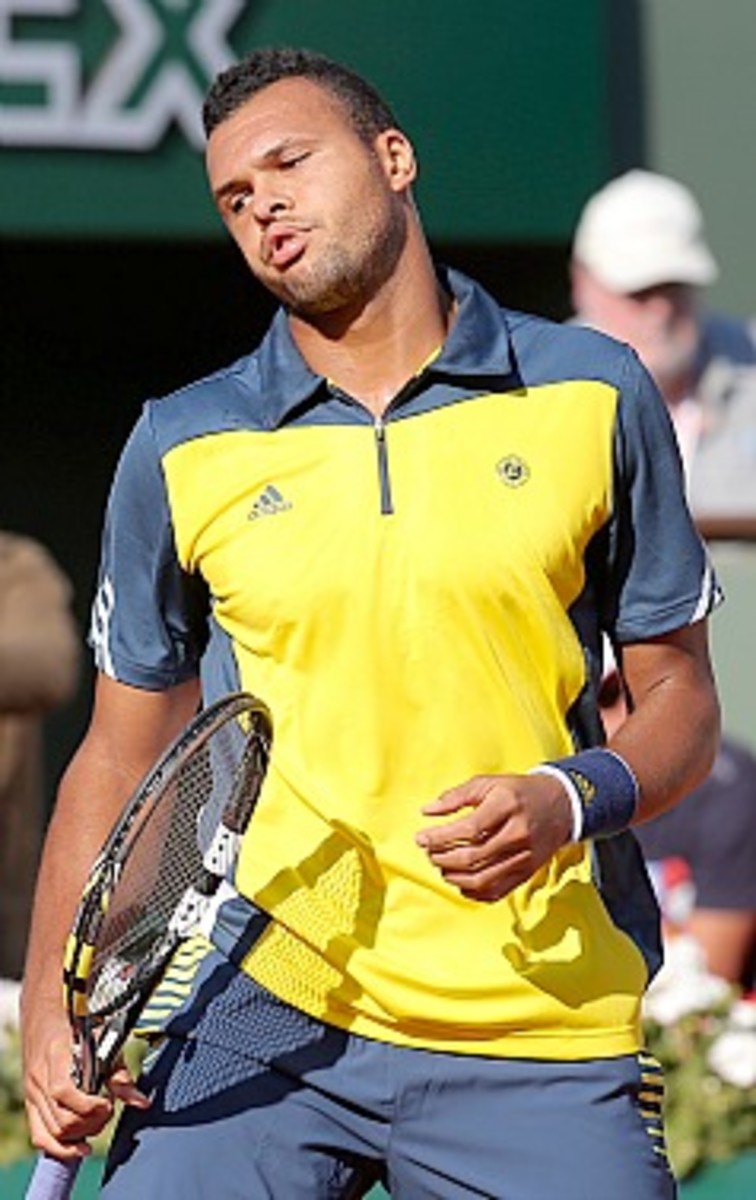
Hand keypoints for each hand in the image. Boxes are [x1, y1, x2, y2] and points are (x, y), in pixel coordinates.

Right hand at [23, 1005, 148, 1159]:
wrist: (47, 1012)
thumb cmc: (79, 1026)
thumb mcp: (103, 1043)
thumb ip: (121, 1075)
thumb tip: (142, 1103)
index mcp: (56, 1057)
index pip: (64, 1092)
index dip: (89, 1107)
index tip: (108, 1103)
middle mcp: (40, 1078)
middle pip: (62, 1120)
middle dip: (90, 1123)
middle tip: (107, 1110)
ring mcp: (33, 1092)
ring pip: (52, 1132)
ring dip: (79, 1135)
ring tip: (96, 1121)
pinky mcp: (31, 1102)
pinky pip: (40, 1136)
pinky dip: (59, 1149)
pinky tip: (79, 1148)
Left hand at [415, 772, 573, 901]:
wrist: (561, 805)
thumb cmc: (518, 792)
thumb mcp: (488, 783)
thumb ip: (456, 796)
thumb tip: (427, 811)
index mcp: (507, 806)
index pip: (469, 828)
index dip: (440, 837)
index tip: (421, 838)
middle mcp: (518, 834)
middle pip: (473, 857)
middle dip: (443, 859)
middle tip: (429, 853)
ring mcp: (524, 857)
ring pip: (482, 879)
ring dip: (454, 877)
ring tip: (442, 867)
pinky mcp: (527, 873)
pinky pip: (497, 891)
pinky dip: (473, 892)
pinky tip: (461, 881)